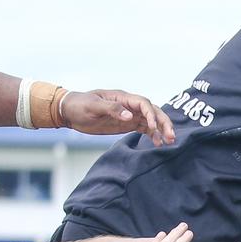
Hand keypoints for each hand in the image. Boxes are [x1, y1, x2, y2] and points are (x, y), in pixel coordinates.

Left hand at [61, 89, 175, 146]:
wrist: (69, 111)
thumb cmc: (79, 105)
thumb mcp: (93, 106)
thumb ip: (112, 109)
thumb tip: (129, 116)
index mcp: (123, 98)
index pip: (143, 103)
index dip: (151, 114)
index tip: (153, 127)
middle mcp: (129, 105)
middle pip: (153, 111)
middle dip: (163, 122)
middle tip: (171, 136)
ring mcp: (129, 115)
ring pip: (151, 121)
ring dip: (161, 130)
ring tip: (169, 142)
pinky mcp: (126, 124)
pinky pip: (144, 128)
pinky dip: (153, 135)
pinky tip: (158, 143)